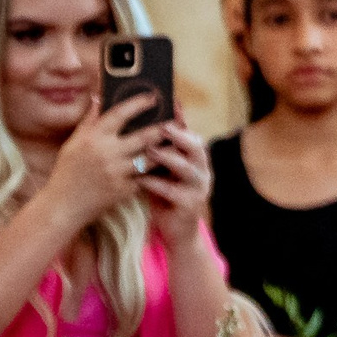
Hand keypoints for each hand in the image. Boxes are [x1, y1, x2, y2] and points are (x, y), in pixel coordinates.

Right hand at [46, 95, 165, 225]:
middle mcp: (106, 153)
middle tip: (176, 120)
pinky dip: (158, 169)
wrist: (63, 205)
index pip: (119, 113)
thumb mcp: (74, 143)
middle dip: (163, 127)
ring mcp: (117, 172)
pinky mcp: (125, 189)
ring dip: (166, 149)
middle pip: (144, 135)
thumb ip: (89, 121)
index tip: (154, 96)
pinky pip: (147, 176)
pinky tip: (169, 163)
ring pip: (152, 157)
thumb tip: (99, 98)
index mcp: (93, 138)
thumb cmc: (68, 171)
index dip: (138, 103)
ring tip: (178, 141)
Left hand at [137, 119, 212, 244]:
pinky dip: (157, 184)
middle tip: (160, 126)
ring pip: (188, 168)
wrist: (177, 231)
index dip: (182, 120)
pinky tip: (141, 180)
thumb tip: (134, 124)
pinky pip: (174, 192)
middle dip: (179, 135)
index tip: (170, 104)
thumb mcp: (162, 170)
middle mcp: (202, 170)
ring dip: (169, 158)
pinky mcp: (191, 205)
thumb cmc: (164, 195)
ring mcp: (199, 188)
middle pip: (197, 147)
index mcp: (196, 159)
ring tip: (150, 150)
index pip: (191, 134)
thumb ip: (156, 150)